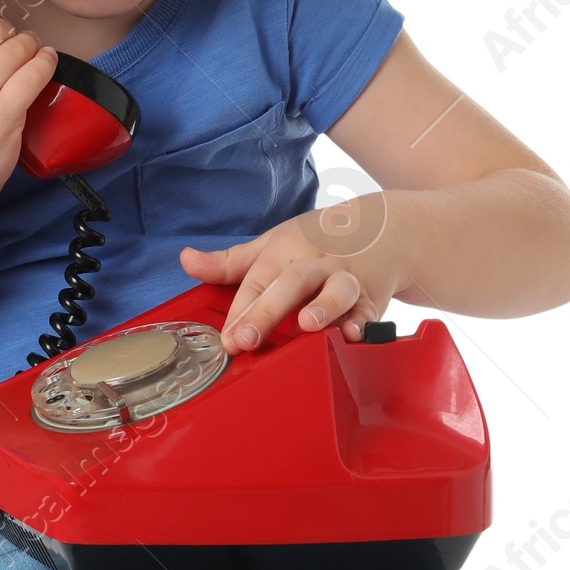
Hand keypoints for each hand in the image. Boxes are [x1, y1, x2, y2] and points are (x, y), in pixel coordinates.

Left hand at [179, 195, 403, 353]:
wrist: (383, 230)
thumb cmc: (320, 241)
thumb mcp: (273, 244)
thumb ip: (230, 262)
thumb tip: (186, 260)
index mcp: (287, 250)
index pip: (257, 281)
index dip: (240, 310)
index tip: (226, 338)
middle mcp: (316, 263)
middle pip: (290, 283)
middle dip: (267, 311)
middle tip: (246, 338)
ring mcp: (346, 279)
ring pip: (336, 290)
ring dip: (323, 306)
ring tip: (307, 324)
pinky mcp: (372, 298)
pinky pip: (369, 311)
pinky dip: (364, 323)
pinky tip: (355, 334)